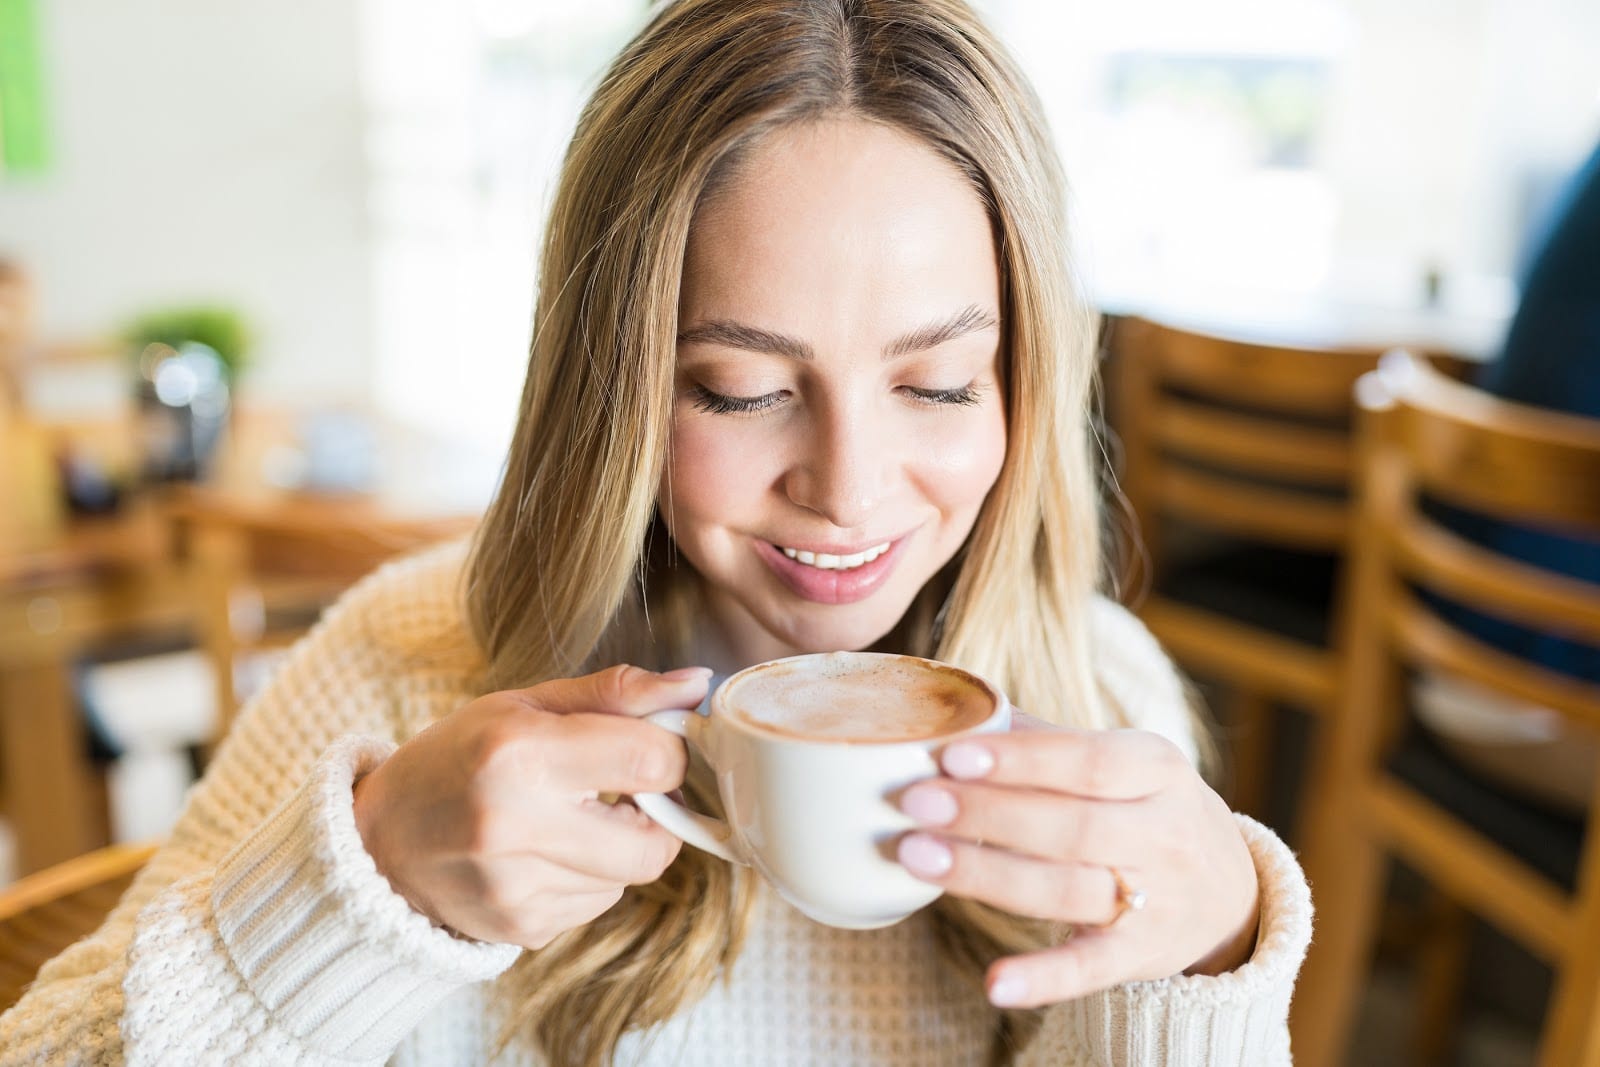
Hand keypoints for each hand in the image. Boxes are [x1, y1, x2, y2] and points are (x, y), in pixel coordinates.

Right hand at [352, 664, 709, 948]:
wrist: (377, 843)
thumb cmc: (456, 759)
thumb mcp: (525, 706)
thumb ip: (616, 693)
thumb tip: (696, 683)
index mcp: (519, 753)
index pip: (651, 760)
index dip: (668, 751)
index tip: (649, 745)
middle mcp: (516, 826)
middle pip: (655, 841)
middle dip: (654, 812)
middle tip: (619, 788)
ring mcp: (517, 888)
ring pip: (630, 875)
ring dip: (618, 844)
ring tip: (565, 818)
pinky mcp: (522, 928)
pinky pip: (598, 903)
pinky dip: (589, 877)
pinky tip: (542, 854)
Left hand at [894, 722, 1259, 1007]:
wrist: (1231, 892)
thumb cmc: (1146, 808)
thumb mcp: (1123, 761)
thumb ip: (1045, 740)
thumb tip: (958, 708)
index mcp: (1156, 766)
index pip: (1086, 759)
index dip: (1019, 760)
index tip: (951, 755)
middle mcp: (1164, 831)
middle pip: (1069, 825)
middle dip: (986, 813)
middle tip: (914, 802)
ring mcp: (1158, 898)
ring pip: (1067, 888)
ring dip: (987, 876)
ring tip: (916, 857)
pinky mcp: (1142, 956)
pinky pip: (1091, 969)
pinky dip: (1043, 978)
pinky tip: (994, 983)